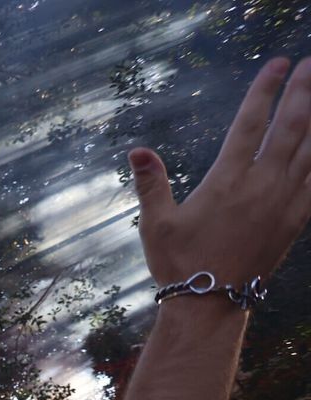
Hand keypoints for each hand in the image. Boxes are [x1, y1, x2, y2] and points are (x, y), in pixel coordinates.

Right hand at [133, 58, 310, 287]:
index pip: (251, 124)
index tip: (278, 64)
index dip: (265, 91)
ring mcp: (283, 202)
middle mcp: (261, 186)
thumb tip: (137, 151)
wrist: (211, 304)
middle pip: (290, 127)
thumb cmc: (179, 264)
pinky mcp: (295, 219)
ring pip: (310, 149)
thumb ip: (151, 184)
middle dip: (303, 93)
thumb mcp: (156, 224)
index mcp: (227, 181)